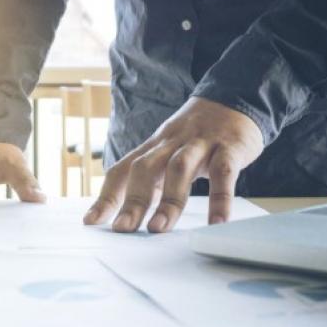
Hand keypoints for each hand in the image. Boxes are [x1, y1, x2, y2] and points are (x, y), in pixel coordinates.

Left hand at [84, 97, 263, 232]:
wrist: (235, 97)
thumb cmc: (197, 135)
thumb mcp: (169, 151)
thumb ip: (153, 180)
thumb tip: (131, 215)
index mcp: (152, 147)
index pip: (121, 170)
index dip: (105, 196)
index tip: (91, 222)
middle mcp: (171, 143)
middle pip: (145, 168)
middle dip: (132, 201)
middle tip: (123, 229)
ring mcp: (200, 143)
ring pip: (179, 169)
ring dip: (168, 200)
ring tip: (159, 229)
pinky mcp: (230, 146)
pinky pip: (224, 172)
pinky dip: (220, 198)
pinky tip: (218, 222)